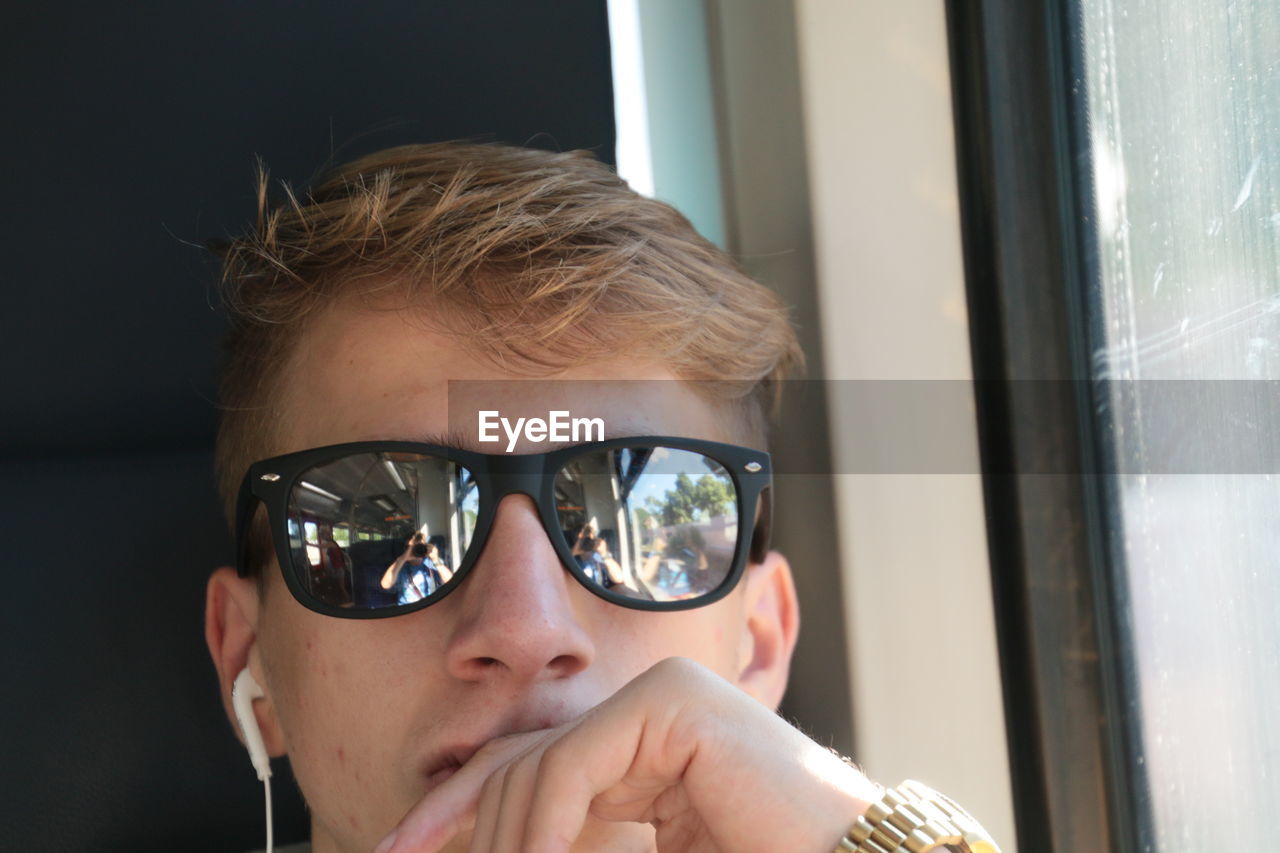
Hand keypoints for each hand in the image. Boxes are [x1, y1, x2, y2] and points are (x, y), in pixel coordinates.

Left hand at [375, 657, 880, 852]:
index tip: (394, 852)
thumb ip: (569, 849)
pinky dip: (540, 835)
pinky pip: (573, 768)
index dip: (453, 814)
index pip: (528, 771)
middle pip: (517, 763)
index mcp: (642, 754)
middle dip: (450, 823)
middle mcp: (648, 713)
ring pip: (536, 769)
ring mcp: (663, 698)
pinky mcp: (674, 703)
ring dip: (503, 847)